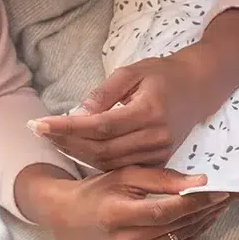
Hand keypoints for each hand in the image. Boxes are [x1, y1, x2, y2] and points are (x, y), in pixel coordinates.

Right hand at [15, 164, 230, 239]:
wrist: (72, 224)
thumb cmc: (100, 193)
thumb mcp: (125, 176)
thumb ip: (161, 179)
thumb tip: (199, 182)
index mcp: (116, 216)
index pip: (166, 211)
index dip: (196, 202)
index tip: (221, 190)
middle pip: (178, 225)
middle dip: (209, 208)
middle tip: (233, 193)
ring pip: (181, 239)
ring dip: (205, 221)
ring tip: (223, 203)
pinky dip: (193, 235)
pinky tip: (205, 219)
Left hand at [29, 8, 238, 170]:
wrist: (199, 88)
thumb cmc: (164, 75)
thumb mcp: (132, 72)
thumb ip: (104, 94)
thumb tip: (77, 115)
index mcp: (150, 112)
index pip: (101, 126)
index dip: (67, 128)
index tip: (40, 124)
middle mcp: (156, 137)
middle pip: (101, 149)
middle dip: (66, 142)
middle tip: (39, 131)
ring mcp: (159, 153)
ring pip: (108, 163)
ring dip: (76, 153)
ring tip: (53, 138)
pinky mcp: (158, 162)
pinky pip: (120, 167)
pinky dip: (95, 159)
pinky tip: (76, 147)